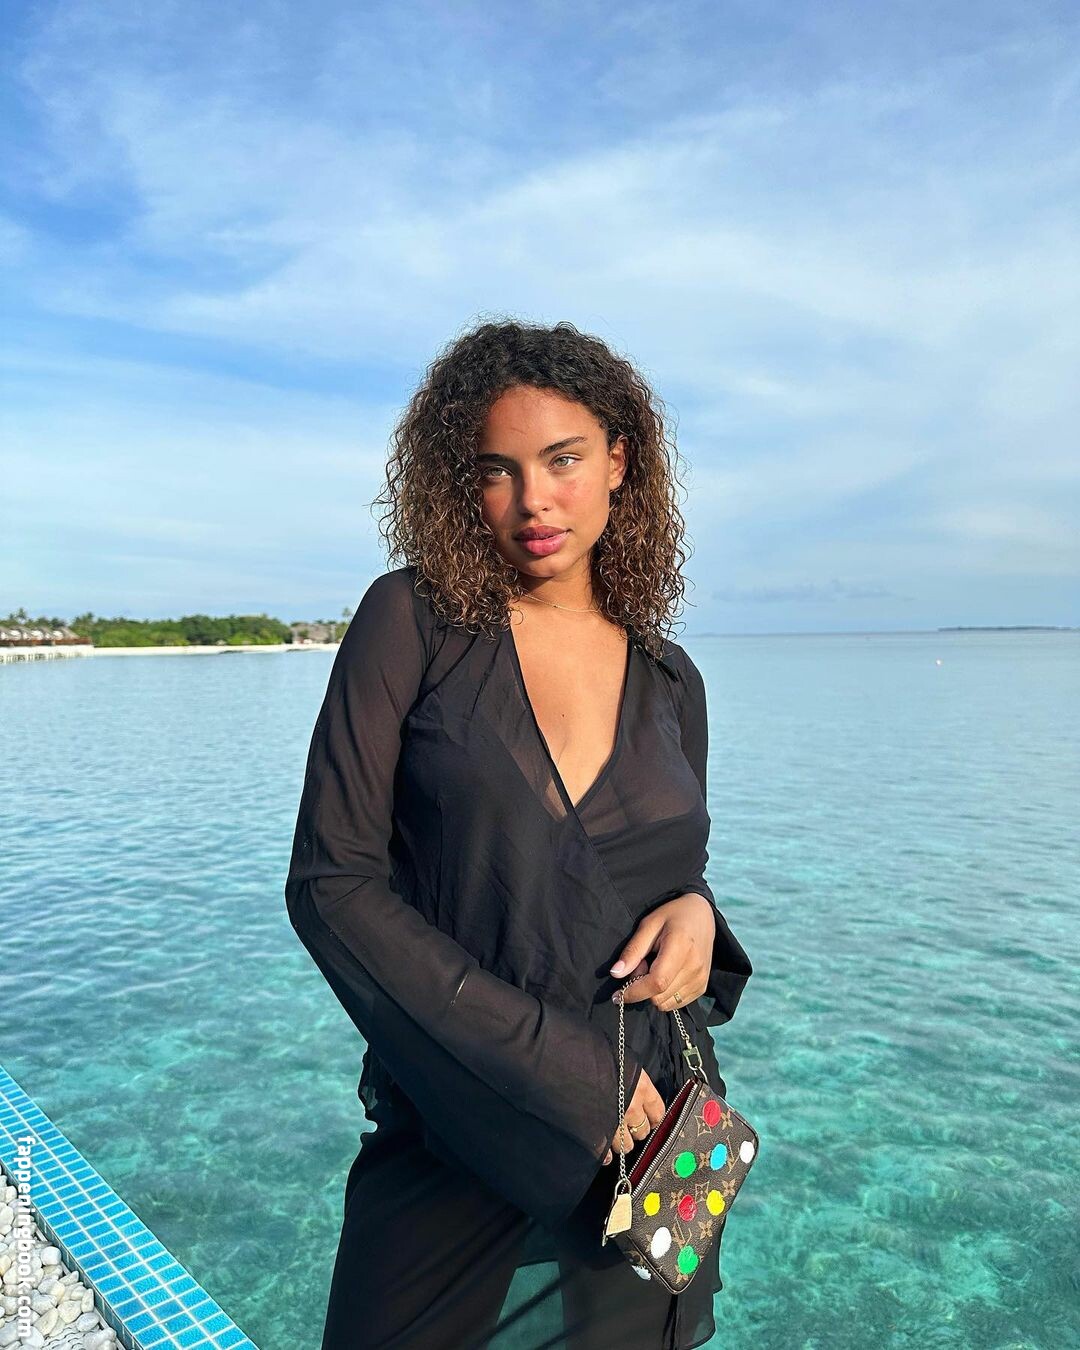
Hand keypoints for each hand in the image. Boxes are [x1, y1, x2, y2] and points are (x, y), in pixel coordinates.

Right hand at [602, 1066, 665, 1164]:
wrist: (570, 1063)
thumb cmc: (594, 1057)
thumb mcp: (621, 1062)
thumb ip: (631, 1078)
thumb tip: (634, 1087)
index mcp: (641, 1088)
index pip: (658, 1112)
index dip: (654, 1117)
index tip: (650, 1119)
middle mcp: (632, 1108)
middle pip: (642, 1131)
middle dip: (636, 1130)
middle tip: (629, 1126)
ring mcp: (615, 1123)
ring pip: (626, 1145)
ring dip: (621, 1142)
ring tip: (614, 1136)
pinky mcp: (598, 1133)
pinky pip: (606, 1153)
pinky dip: (605, 1155)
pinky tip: (604, 1152)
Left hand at [610, 892, 715, 1012]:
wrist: (703, 915)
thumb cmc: (673, 916)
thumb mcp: (649, 925)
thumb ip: (633, 950)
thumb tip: (616, 974)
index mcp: (681, 947)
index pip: (657, 982)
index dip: (635, 992)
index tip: (617, 994)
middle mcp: (694, 967)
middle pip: (659, 996)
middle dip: (642, 988)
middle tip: (641, 965)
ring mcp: (700, 979)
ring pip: (666, 1003)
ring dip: (653, 992)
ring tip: (654, 968)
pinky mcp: (702, 987)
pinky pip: (676, 1003)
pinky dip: (665, 995)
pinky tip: (666, 975)